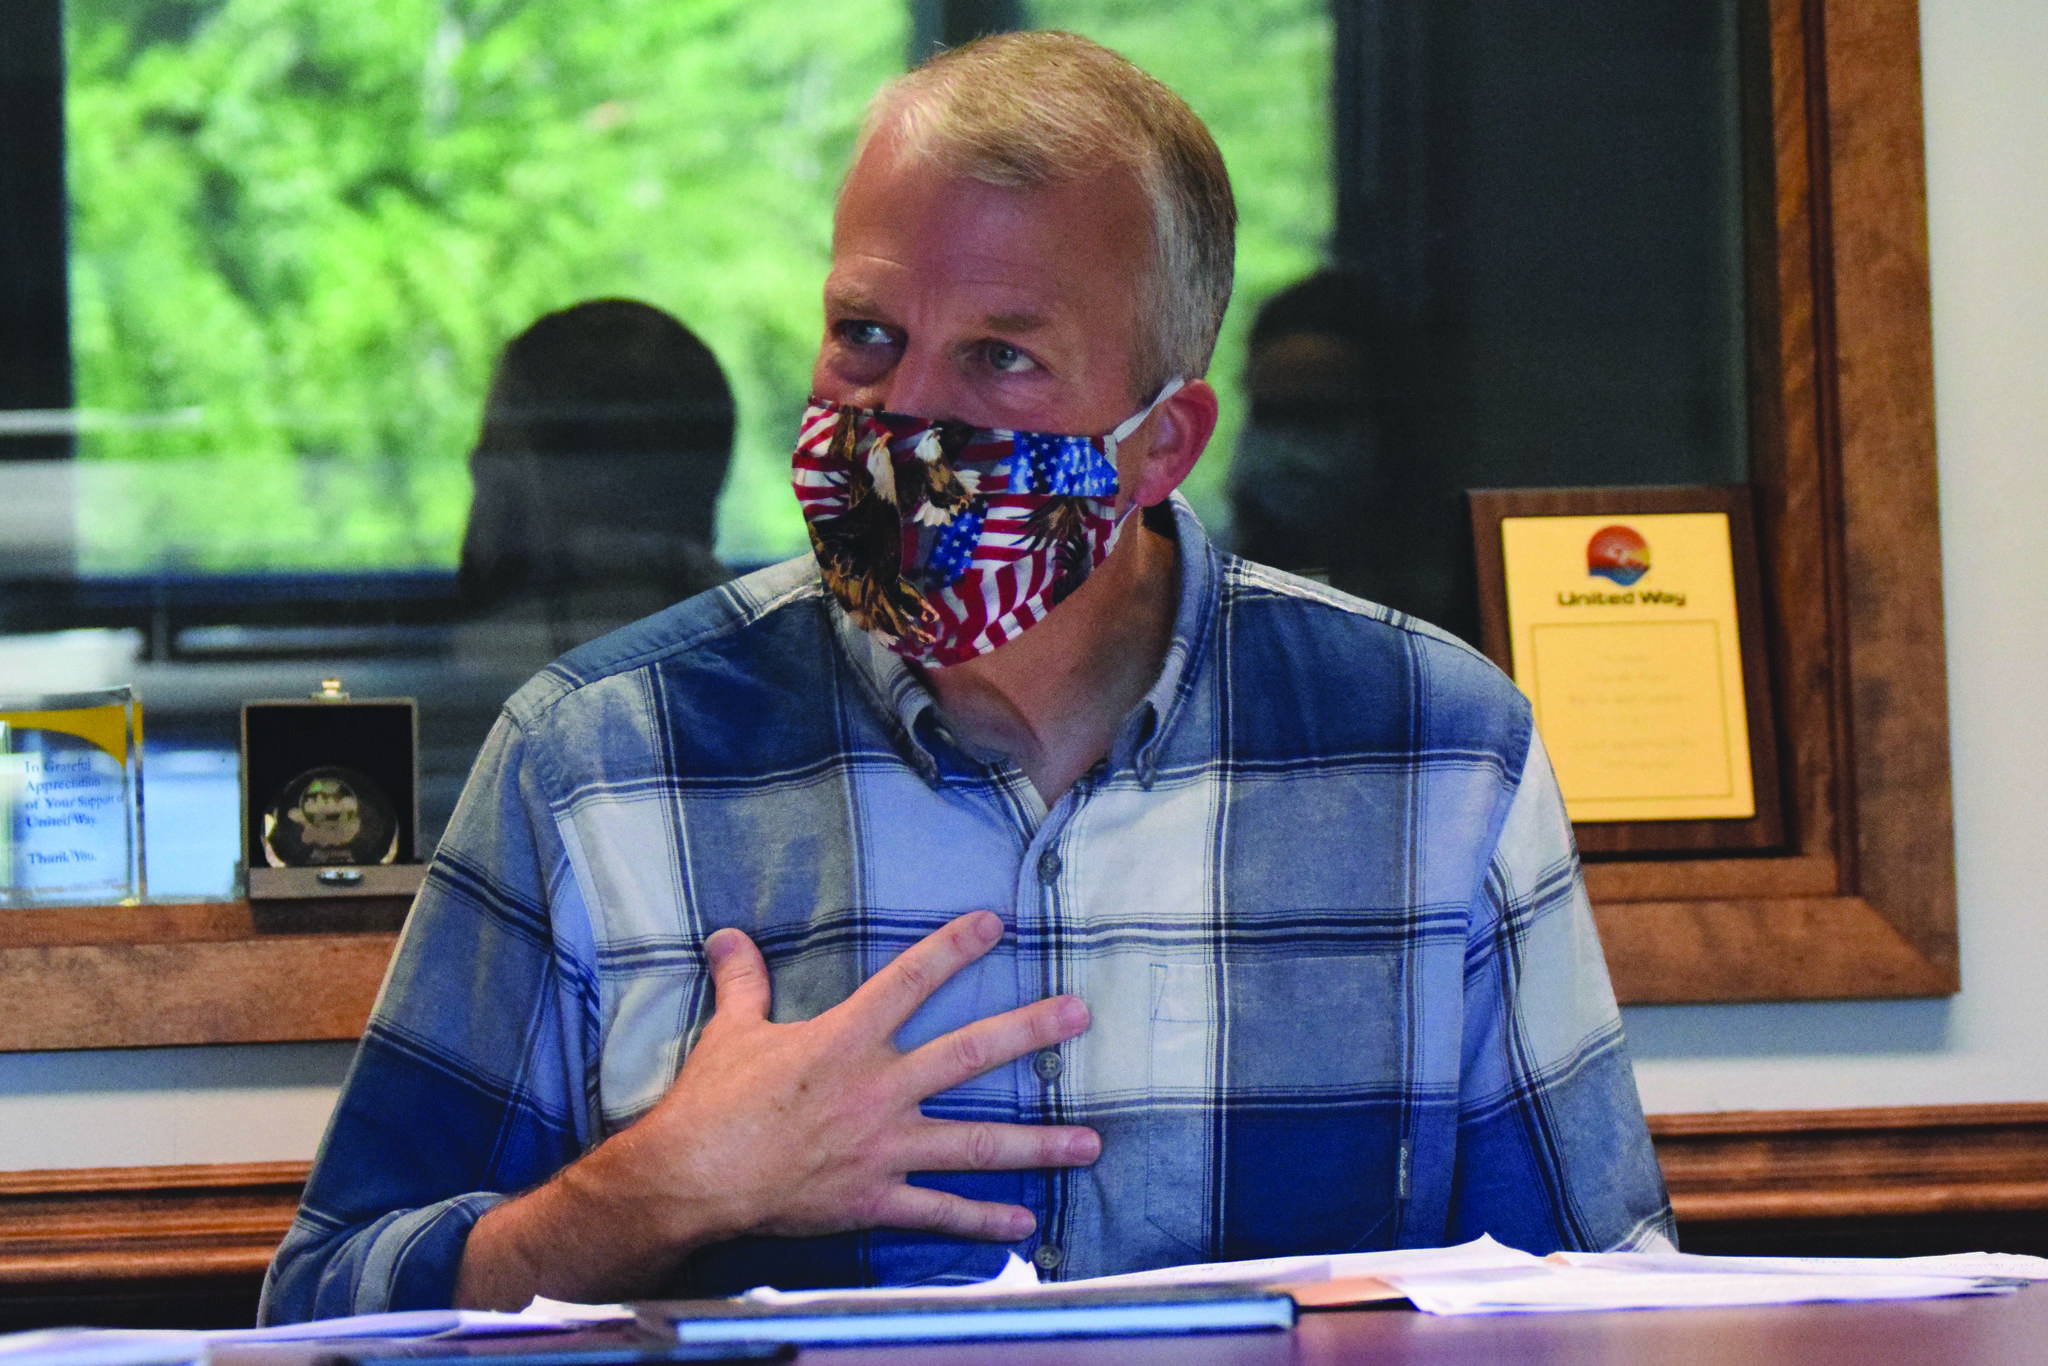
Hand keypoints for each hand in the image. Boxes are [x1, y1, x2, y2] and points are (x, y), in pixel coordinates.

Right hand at [624, 908, 1098, 1244]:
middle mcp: (879, 1090)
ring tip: (1090, 1142)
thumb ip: (743, 982)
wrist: (692, 1180)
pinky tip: (1024, 1222)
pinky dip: (983, 1220)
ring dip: (1038, 1143)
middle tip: (1080, 1016)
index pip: (910, 980)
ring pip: (976, 1142)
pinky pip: (940, 1212)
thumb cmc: (712, 1103)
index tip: (995, 923)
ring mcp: (884, 1148)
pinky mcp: (876, 1199)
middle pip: (970, 1053)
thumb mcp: (731, 1032)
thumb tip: (728, 936)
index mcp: (845, 1039)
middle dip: (1031, 1032)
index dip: (953, 947)